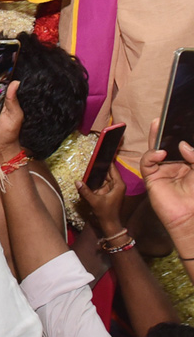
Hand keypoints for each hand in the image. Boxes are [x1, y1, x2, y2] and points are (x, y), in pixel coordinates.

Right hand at [77, 163, 125, 235]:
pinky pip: (101, 182)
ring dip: (97, 173)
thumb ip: (86, 191)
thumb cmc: (106, 213)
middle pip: (108, 172)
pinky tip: (88, 175)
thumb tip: (77, 181)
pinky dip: (95, 180)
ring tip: (88, 164)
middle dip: (100, 166)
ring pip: (104, 177)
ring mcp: (112, 189)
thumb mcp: (95, 201)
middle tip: (91, 157)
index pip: (113, 169)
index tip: (101, 153)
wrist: (110, 224)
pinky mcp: (107, 192)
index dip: (108, 161)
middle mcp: (116, 185)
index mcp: (118, 185)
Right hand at [142, 118, 193, 244]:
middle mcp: (173, 165)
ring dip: (155, 138)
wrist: (191, 217)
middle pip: (165, 144)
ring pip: (154, 150)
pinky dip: (151, 155)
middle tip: (161, 118)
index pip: (180, 145)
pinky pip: (147, 162)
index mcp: (187, 163)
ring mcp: (161, 170)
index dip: (178, 134)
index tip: (177, 121)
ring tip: (157, 126)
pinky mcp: (151, 177)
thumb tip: (181, 144)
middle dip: (162, 131)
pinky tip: (159, 153)